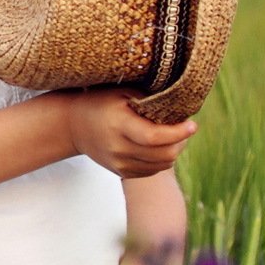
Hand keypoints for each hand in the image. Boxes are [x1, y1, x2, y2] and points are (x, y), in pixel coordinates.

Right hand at [66, 88, 194, 178]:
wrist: (72, 125)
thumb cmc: (100, 102)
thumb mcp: (122, 92)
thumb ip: (148, 100)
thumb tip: (180, 106)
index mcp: (118, 125)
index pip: (154, 137)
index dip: (178, 133)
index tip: (192, 124)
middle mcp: (118, 148)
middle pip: (163, 154)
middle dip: (181, 142)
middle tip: (185, 128)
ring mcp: (119, 163)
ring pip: (161, 165)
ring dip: (174, 151)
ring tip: (174, 136)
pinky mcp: (121, 172)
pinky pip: (152, 171)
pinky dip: (162, 160)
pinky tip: (160, 146)